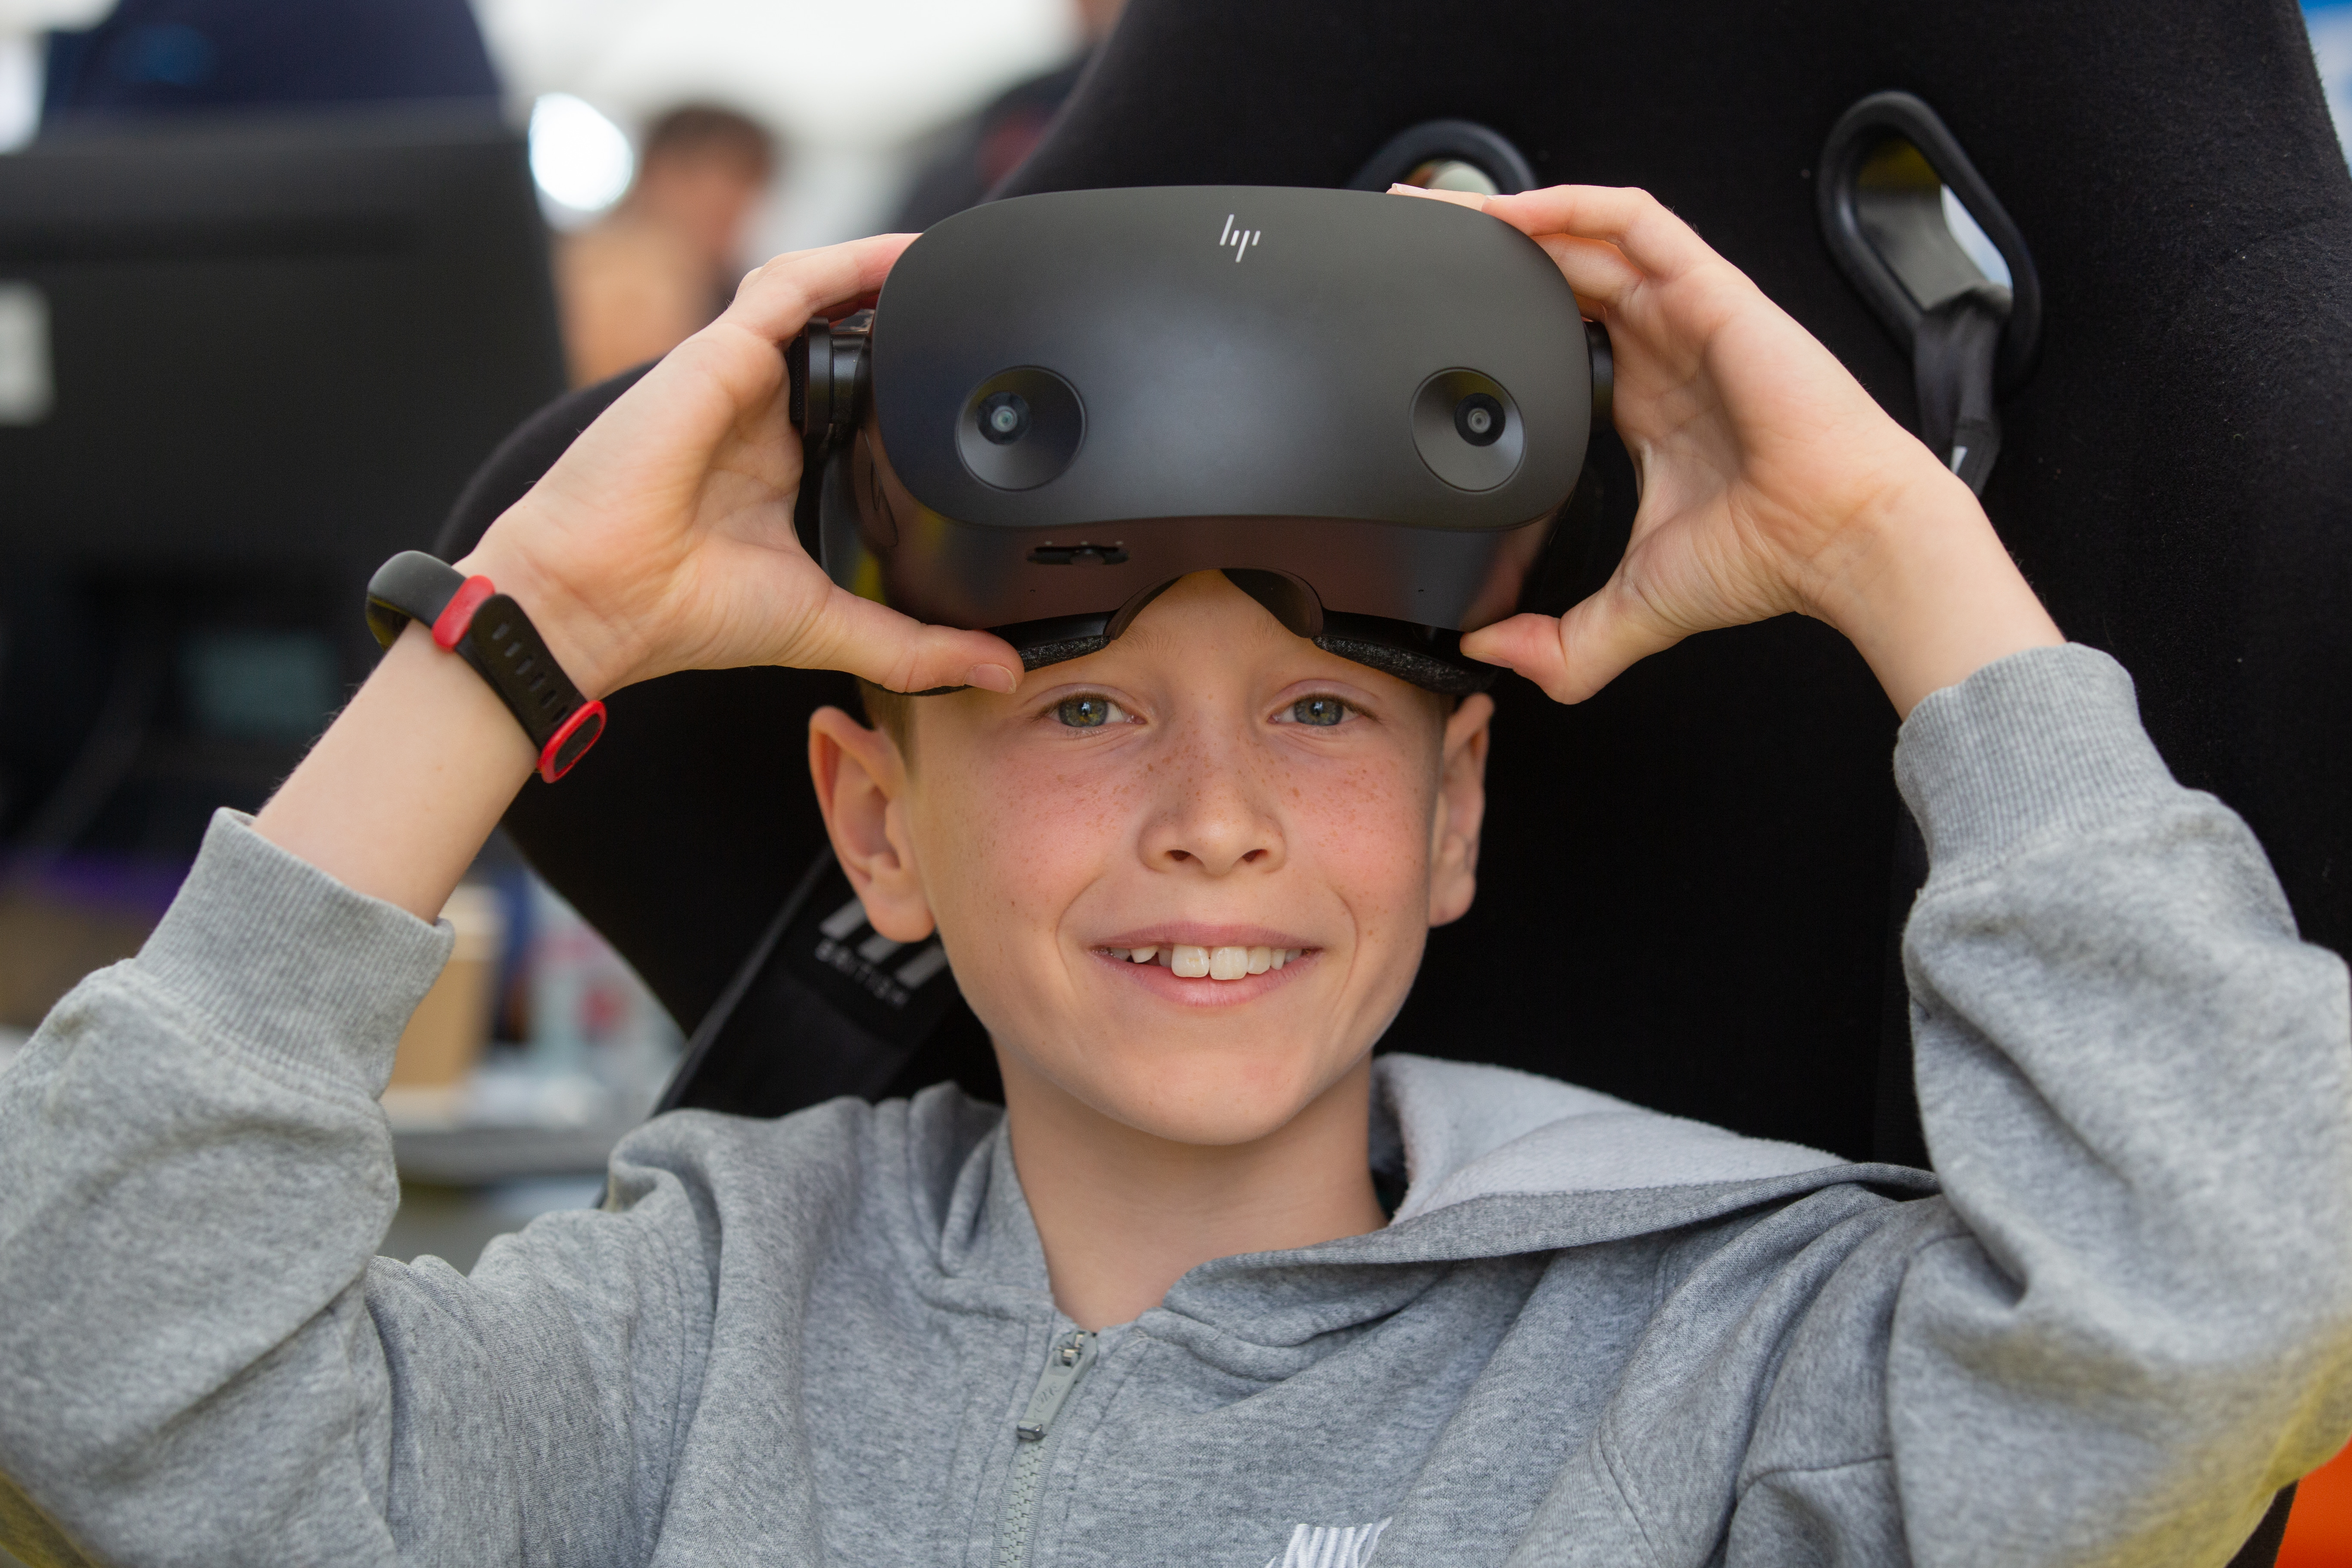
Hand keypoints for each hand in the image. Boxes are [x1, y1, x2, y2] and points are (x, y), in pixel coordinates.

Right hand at [460, 234, 1021, 697]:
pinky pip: (789, 287)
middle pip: (841, 340)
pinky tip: (901, 254)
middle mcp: (760, 413)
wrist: (596, 600)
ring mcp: (738, 378)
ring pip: (818, 298)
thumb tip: (1000, 671)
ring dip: (881, 273)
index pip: (854, 401)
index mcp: (781, 464)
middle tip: (976, 307)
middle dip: (901, 317)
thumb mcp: (829, 627)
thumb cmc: (683, 611)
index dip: (909, 383)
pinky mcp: (717, 354)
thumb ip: (916, 649)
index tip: (970, 382)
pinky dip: (846, 264)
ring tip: (947, 261)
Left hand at [1397, 184, 2059, 714]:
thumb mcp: (1632, 606)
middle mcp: (1660, 346)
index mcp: (1640, 401)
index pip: (1555, 331)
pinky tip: (1513, 209)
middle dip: (1484, 246)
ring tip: (1444, 208)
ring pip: (1586, 234)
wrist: (1840, 537)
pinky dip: (1572, 207)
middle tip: (1412, 235)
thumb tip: (1488, 655)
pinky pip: (1635, 222)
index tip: (1429, 322)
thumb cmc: (1767, 557)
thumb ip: (1561, 641)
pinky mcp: (1711, 291)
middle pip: (1558, 268)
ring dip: (1513, 210)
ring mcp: (1685, 312)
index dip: (1494, 315)